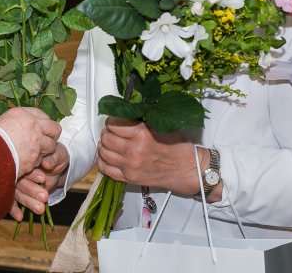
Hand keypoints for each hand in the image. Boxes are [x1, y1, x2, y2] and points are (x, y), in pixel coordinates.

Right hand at [0, 107, 60, 176]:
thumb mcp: (3, 122)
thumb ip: (18, 122)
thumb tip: (26, 124)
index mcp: (23, 114)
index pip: (42, 115)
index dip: (44, 123)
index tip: (43, 128)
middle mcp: (33, 125)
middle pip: (54, 128)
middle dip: (52, 136)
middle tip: (46, 141)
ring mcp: (36, 141)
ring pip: (52, 146)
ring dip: (46, 151)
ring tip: (35, 153)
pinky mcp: (36, 156)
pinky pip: (42, 159)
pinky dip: (37, 162)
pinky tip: (27, 162)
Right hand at [10, 143, 69, 220]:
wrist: (58, 166)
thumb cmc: (57, 157)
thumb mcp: (58, 155)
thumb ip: (53, 158)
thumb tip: (47, 164)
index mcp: (25, 156)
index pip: (24, 166)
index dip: (32, 174)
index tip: (42, 178)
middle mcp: (18, 169)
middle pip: (19, 181)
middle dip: (31, 190)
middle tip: (44, 196)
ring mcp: (17, 181)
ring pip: (17, 193)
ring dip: (28, 202)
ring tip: (40, 209)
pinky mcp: (18, 192)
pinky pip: (12, 201)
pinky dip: (14, 210)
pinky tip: (19, 218)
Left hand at [97, 117, 212, 197]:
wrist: (188, 169)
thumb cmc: (178, 146)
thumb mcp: (161, 126)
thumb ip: (141, 120)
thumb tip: (124, 112)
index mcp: (142, 133)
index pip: (113, 123)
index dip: (112, 120)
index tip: (116, 121)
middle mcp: (133, 150)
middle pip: (106, 138)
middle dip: (107, 132)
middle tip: (112, 132)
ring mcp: (130, 166)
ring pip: (103, 153)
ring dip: (104, 146)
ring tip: (110, 143)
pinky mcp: (129, 178)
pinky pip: (106, 169)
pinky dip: (103, 162)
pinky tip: (107, 157)